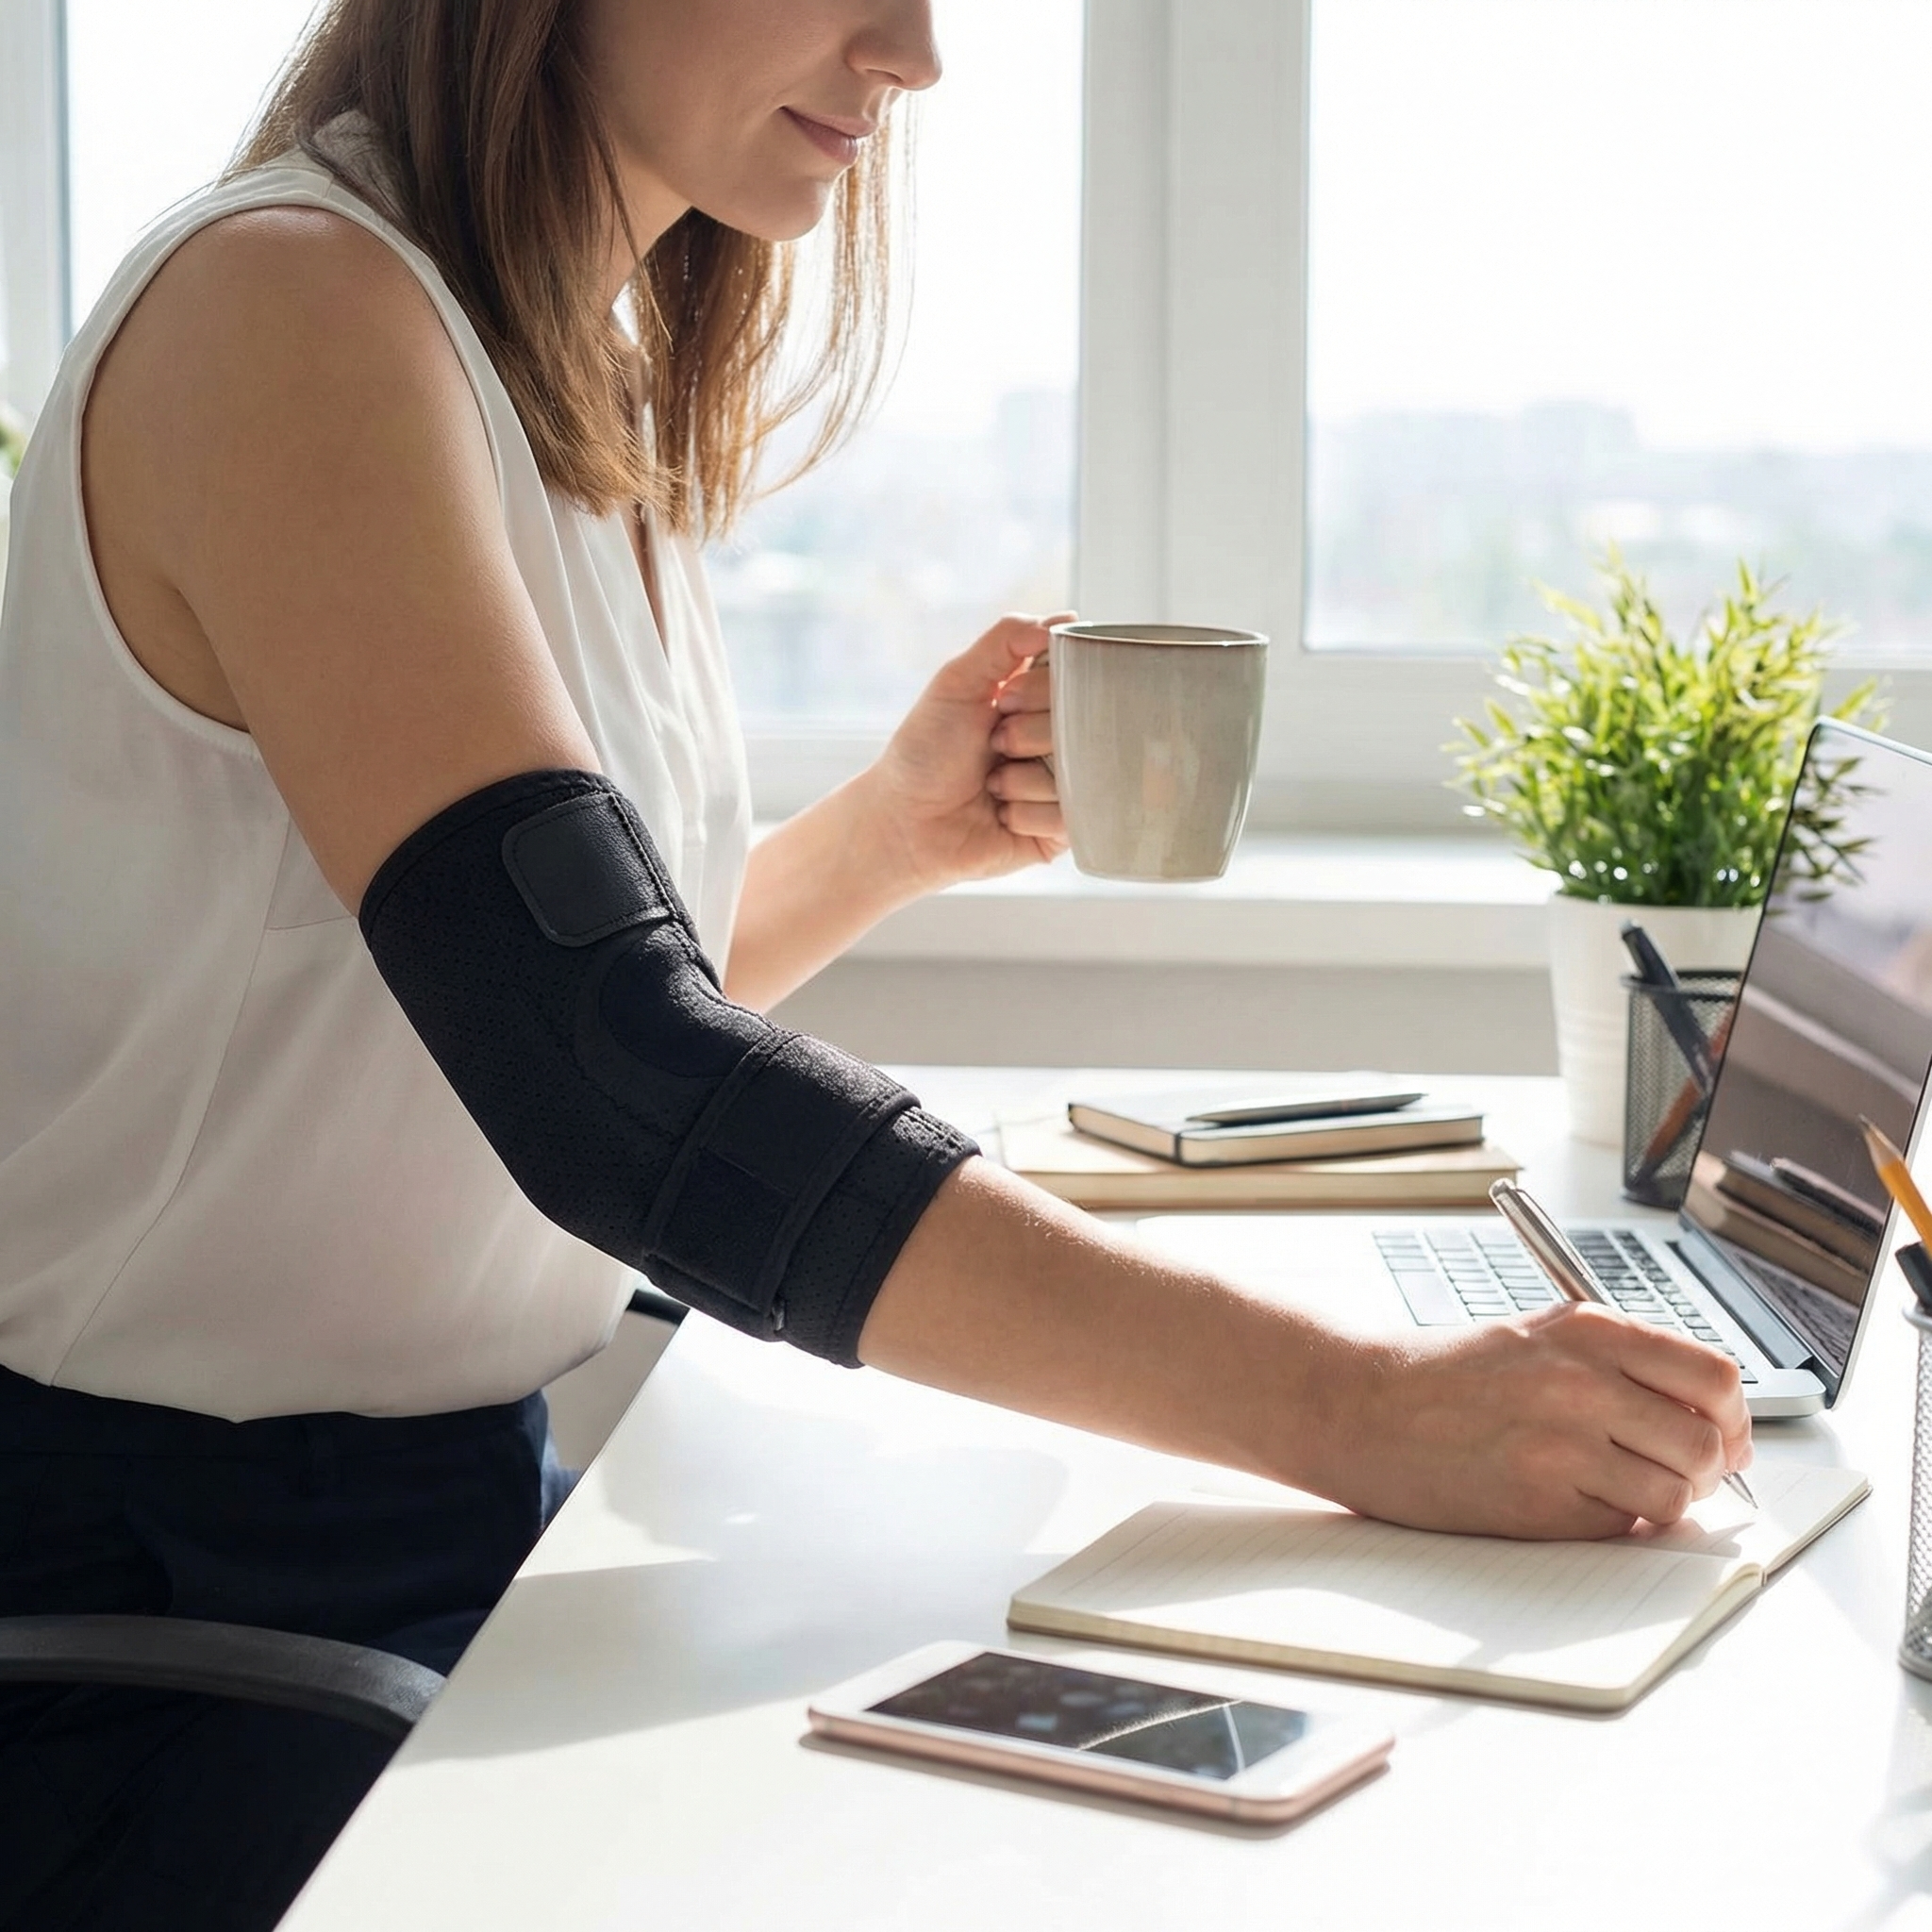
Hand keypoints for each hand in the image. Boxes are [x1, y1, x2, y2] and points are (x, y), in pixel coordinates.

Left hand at [867, 611, 1072, 892]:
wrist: (904, 822)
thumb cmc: (925, 751)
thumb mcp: (956, 682)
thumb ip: (1004, 641)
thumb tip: (1065, 619)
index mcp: (1040, 700)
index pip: (1075, 679)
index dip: (1037, 693)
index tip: (1002, 702)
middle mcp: (1058, 740)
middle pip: (1082, 726)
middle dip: (1025, 737)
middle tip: (993, 746)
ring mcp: (1064, 786)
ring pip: (1077, 774)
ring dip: (1022, 781)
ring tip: (994, 787)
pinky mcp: (1062, 831)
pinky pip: (1067, 817)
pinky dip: (1026, 816)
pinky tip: (1002, 816)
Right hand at [1316, 1304, 1752, 1538]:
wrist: (1359, 1406)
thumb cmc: (1445, 1376)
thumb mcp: (1539, 1338)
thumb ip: (1623, 1366)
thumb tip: (1718, 1423)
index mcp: (1590, 1330)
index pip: (1716, 1378)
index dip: (1733, 1417)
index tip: (1726, 1436)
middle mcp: (1584, 1382)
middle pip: (1707, 1443)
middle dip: (1706, 1470)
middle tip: (1679, 1474)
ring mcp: (1562, 1445)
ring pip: (1674, 1496)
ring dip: (1661, 1503)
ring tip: (1618, 1490)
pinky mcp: (1538, 1504)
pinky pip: (1619, 1528)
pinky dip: (1609, 1524)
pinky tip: (1568, 1500)